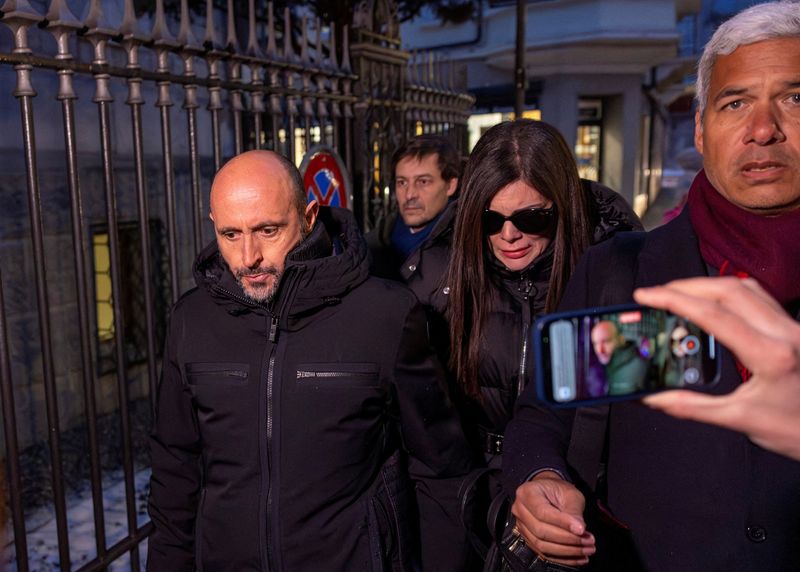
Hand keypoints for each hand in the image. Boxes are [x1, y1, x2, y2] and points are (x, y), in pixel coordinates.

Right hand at [511, 471, 594, 566]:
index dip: (562, 523)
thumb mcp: (569, 493)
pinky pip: (544, 553)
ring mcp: (522, 526)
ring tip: (587, 549)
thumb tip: (579, 530)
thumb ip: (573, 510)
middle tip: (589, 541)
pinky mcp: (528, 539)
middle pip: (541, 531)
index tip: (581, 529)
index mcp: (527, 493)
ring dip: (567, 551)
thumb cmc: (558, 489)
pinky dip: (563, 558)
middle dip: (567, 539)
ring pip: (542, 545)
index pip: (543, 512)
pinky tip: (579, 557)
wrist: (548, 492)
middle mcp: (520, 510)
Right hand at [634, 277, 799, 460]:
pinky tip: (714, 302)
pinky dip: (730, 293)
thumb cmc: (797, 430)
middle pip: (728, 290)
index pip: (713, 315)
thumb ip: (693, 407)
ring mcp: (792, 328)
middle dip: (686, 286)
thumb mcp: (741, 421)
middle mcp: (785, 333)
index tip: (646, 296)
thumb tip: (653, 398)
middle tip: (656, 293)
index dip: (674, 301)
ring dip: (708, 285)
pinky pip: (759, 297)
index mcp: (770, 355)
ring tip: (679, 294)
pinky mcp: (794, 329)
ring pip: (745, 288)